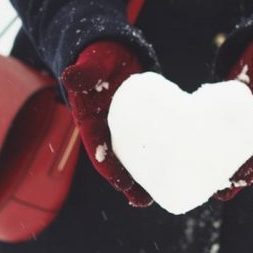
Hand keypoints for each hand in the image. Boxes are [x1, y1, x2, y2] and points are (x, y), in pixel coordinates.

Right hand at [61, 41, 152, 206]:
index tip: (121, 183)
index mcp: (92, 121)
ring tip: (165, 194)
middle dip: (130, 183)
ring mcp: (129, 127)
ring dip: (149, 176)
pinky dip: (165, 153)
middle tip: (144, 202)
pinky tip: (180, 165)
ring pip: (138, 156)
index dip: (108, 168)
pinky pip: (155, 140)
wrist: (115, 50)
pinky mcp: (146, 121)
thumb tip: (71, 75)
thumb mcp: (93, 62)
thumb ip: (85, 71)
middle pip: (119, 161)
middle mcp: (110, 129)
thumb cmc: (100, 56)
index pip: (98, 148)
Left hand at [215, 36, 252, 200]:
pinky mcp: (232, 115)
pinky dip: (211, 144)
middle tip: (216, 193)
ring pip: (234, 148)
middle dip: (234, 176)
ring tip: (202, 182)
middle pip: (250, 157)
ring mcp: (248, 123)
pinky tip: (194, 152)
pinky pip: (222, 133)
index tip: (240, 183)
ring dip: (221, 164)